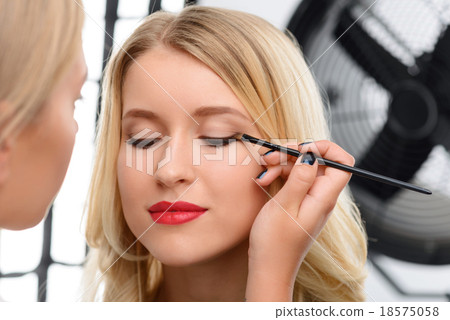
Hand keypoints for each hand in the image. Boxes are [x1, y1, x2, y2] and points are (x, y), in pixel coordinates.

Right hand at [245, 140, 354, 300]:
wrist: (268, 268)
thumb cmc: (275, 243)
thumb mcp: (285, 206)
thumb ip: (300, 178)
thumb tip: (312, 155)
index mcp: (323, 197)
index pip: (342, 163)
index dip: (326, 149)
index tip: (302, 148)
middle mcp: (320, 197)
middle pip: (316, 162)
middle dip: (293, 154)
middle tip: (271, 156)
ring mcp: (308, 200)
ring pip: (301, 169)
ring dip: (280, 165)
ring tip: (262, 172)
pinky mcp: (297, 203)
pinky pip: (292, 180)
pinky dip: (278, 175)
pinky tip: (263, 180)